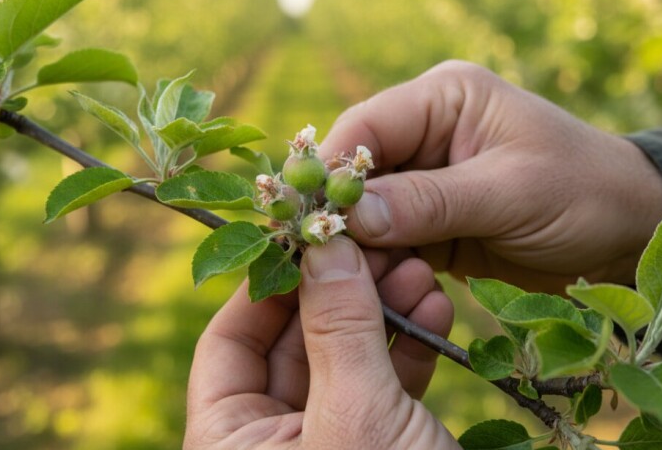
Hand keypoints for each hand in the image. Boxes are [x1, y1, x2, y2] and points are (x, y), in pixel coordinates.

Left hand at [184, 237, 458, 448]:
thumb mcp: (357, 417)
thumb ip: (337, 327)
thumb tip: (322, 244)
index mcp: (229, 446)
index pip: (227, 343)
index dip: (267, 284)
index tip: (308, 233)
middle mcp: (270, 446)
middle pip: (292, 342)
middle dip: (338, 289)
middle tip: (376, 240)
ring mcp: (328, 444)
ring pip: (344, 358)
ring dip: (381, 310)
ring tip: (417, 265)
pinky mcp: (379, 445)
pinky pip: (383, 385)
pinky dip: (408, 346)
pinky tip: (433, 306)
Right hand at [320, 61, 661, 291]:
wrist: (629, 235)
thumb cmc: (585, 193)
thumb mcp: (510, 192)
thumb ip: (430, 201)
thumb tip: (350, 217)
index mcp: (444, 99)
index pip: (365, 126)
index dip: (331, 170)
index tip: (308, 219)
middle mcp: (426, 133)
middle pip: (356, 173)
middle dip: (341, 217)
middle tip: (321, 263)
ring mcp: (426, 182)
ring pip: (367, 214)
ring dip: (360, 249)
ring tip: (352, 288)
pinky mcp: (432, 224)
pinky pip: (389, 243)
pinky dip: (381, 268)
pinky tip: (377, 293)